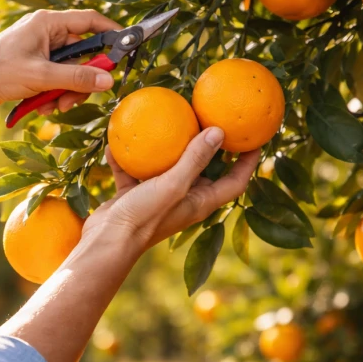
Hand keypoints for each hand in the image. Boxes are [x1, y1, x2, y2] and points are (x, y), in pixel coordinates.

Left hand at [0, 9, 120, 111]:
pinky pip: (56, 80)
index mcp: (48, 23)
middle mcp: (46, 33)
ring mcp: (40, 51)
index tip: (126, 47)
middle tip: (77, 96)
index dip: (111, 32)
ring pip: (70, 71)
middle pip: (82, 53)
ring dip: (66, 91)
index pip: (90, 21)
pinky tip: (40, 106)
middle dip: (81, 78)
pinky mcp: (34, 67)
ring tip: (52, 106)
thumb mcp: (41, 76)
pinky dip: (53, 94)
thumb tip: (107, 80)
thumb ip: (76, 77)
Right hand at [82, 127, 259, 249]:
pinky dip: (126, 159)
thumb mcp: (173, 184)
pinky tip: (115, 142)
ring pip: (166, 167)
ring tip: (166, 122)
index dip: (248, 162)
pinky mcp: (134, 196)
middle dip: (208, 146)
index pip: (235, 181)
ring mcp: (158, 197)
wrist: (106, 242)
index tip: (256, 139)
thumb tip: (218, 131)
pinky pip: (133, 172)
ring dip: (165, 148)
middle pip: (203, 170)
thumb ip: (195, 159)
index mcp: (200, 201)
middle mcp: (183, 198)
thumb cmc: (145, 217)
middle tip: (210, 119)